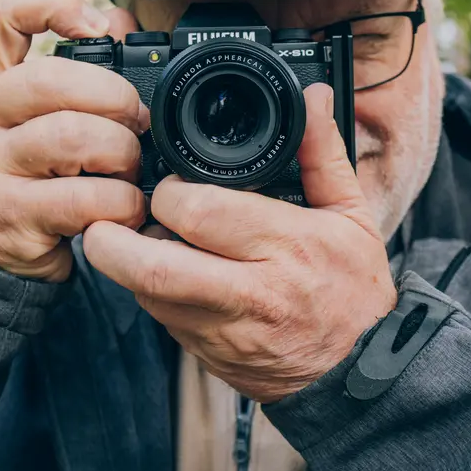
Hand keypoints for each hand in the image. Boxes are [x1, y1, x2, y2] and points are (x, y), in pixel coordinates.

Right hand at [0, 0, 149, 280]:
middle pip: (49, 79)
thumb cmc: (27, 172)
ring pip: (72, 137)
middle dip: (114, 97)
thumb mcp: (34, 117)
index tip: (96, 26)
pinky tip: (124, 208)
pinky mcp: (9, 218)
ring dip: (122, 153)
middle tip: (135, 122)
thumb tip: (119, 20)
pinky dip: (122, 203)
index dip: (50, 3)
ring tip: (129, 169)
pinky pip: (84, 199)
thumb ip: (76, 65)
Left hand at [83, 84, 397, 402]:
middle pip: (155, 265)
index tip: (169, 185)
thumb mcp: (351, 216)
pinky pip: (163, 320)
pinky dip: (153, 293)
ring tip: (137, 241)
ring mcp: (227, 332)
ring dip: (128, 266)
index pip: (202, 214)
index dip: (169, 193)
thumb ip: (323, 155)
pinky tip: (167, 275)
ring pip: (149, 295)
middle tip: (112, 217)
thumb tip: (314, 99)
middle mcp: (253, 293)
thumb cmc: (353, 290)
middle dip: (116, 237)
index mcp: (289, 246)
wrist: (359, 371)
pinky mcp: (210, 355)